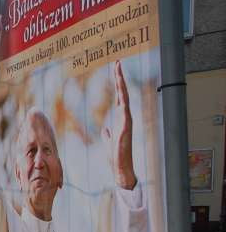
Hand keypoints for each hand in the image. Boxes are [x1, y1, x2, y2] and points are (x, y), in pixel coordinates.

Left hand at [104, 62, 136, 189]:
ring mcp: (126, 124)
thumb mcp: (109, 141)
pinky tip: (122, 97)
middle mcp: (126, 118)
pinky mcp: (125, 132)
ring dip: (122, 87)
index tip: (116, 70)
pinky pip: (125, 115)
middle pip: (123, 94)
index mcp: (121, 119)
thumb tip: (105, 129)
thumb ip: (108, 134)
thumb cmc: (116, 156)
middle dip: (120, 79)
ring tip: (119, 73)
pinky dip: (124, 105)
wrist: (122, 169)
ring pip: (125, 100)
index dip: (118, 84)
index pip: (119, 97)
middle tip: (118, 63)